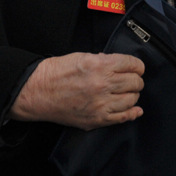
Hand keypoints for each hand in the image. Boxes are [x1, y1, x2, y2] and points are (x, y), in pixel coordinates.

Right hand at [8, 52, 144, 129]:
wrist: (38, 92)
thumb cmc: (57, 72)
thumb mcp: (83, 56)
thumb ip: (104, 60)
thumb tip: (120, 66)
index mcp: (100, 65)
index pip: (133, 65)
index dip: (137, 66)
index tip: (136, 68)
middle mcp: (103, 84)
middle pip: (135, 83)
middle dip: (135, 80)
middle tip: (130, 80)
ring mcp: (100, 104)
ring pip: (132, 100)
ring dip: (132, 95)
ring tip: (125, 93)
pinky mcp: (96, 119)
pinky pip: (122, 118)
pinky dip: (132, 113)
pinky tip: (134, 110)